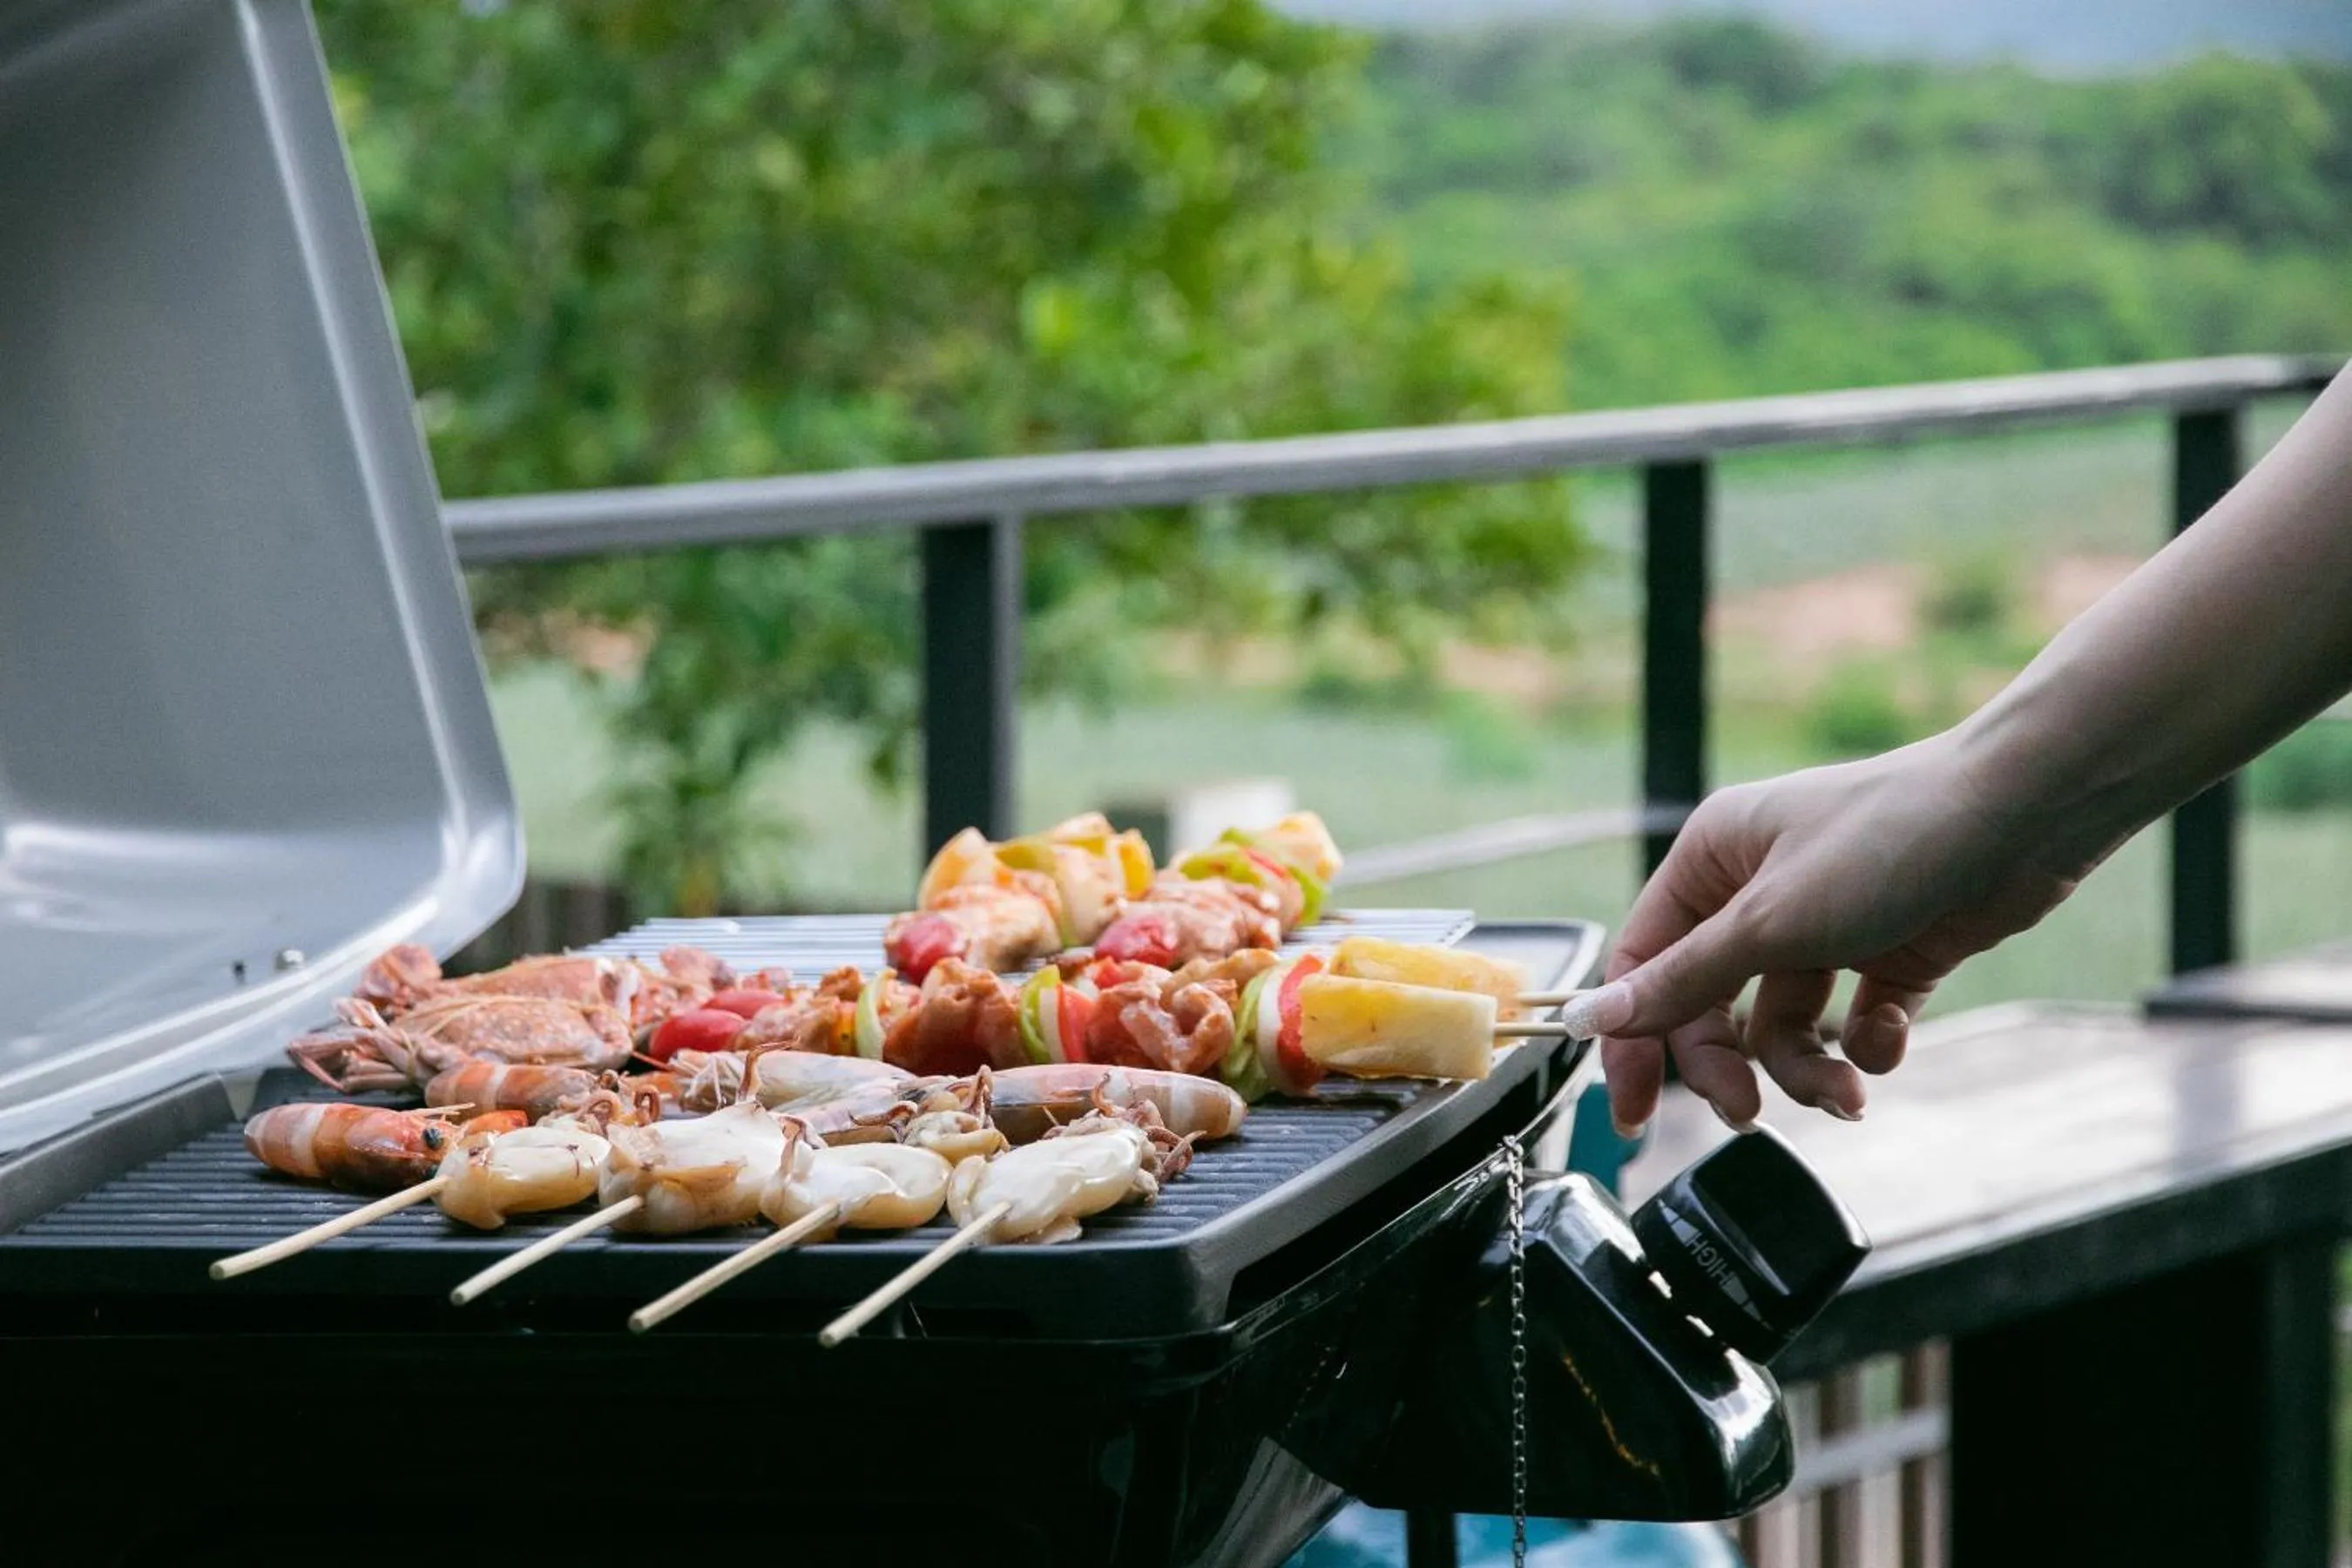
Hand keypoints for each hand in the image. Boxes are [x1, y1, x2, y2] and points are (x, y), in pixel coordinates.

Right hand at [1565, 730, 2081, 1133]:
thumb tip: (1594, 1017)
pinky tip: (1893, 1031)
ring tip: (1845, 1093)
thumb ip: (1683, 981)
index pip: (1644, 963)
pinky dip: (1869, 1042)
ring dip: (1808, 1069)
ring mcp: (1826, 924)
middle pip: (1710, 1005)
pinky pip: (1853, 1022)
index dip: (1634, 1038)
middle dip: (1731, 1064)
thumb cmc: (1892, 836)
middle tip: (1746, 1111)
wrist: (2026, 815)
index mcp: (1712, 860)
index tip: (1634, 1113)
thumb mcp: (1772, 921)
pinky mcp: (1888, 952)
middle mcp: (1760, 891)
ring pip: (1784, 1025)